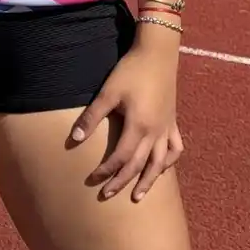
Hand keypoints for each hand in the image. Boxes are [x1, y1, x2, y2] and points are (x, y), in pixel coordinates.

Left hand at [68, 40, 183, 202]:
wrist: (157, 53)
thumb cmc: (130, 71)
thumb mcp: (108, 92)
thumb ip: (92, 117)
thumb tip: (74, 138)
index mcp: (138, 126)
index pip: (120, 158)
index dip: (106, 170)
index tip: (92, 178)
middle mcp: (155, 132)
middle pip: (138, 165)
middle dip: (122, 182)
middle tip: (107, 195)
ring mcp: (166, 128)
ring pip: (160, 163)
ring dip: (149, 181)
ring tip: (138, 196)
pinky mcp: (173, 121)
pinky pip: (175, 148)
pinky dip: (169, 161)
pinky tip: (161, 168)